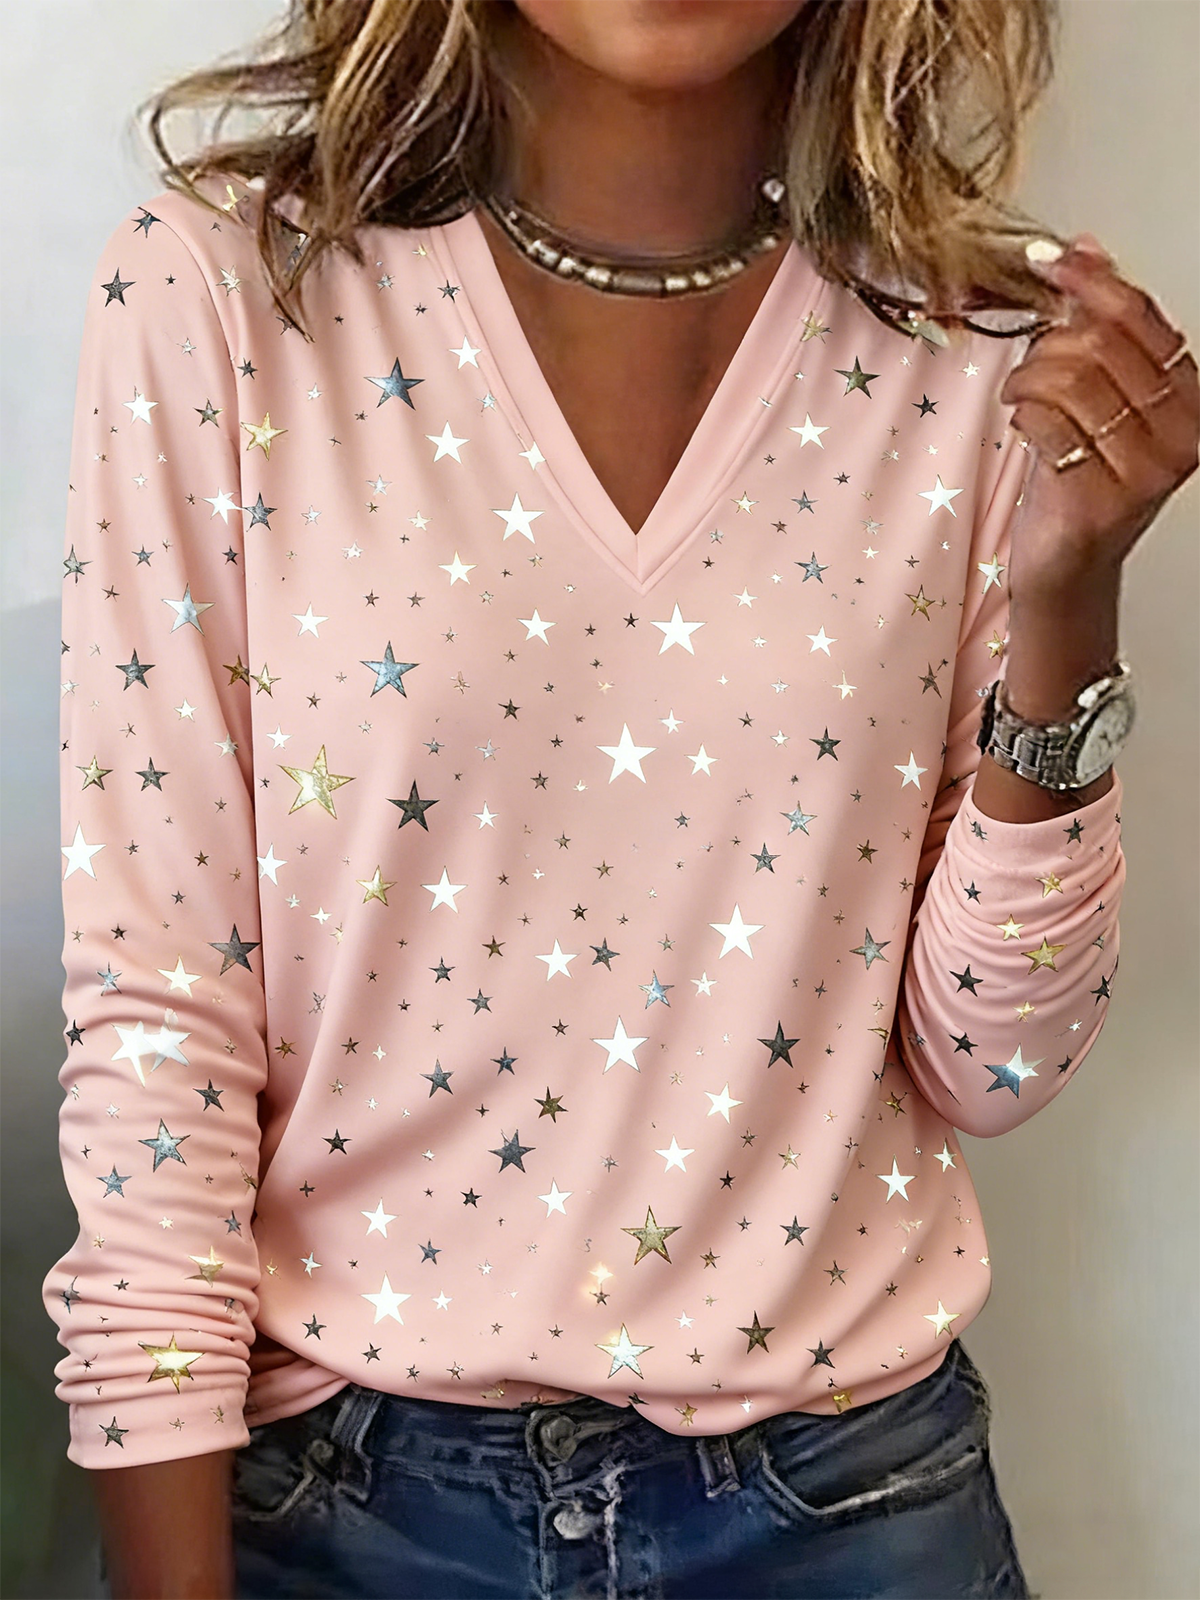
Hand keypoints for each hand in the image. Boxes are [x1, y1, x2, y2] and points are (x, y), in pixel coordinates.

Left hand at [998, 233, 1199, 602]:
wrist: (1067, 565)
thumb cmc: (1080, 479)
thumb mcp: (1095, 395)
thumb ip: (1097, 326)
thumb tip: (1087, 247)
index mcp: (1189, 397)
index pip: (1140, 317)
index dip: (1089, 281)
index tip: (1047, 260)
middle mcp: (1183, 431)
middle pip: (1100, 344)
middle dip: (1047, 345)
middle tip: (1029, 369)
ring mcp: (1148, 469)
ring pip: (1071, 379)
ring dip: (1028, 380)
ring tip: (1020, 398)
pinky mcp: (1104, 498)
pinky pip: (1047, 423)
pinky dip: (1022, 416)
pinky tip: (1023, 427)